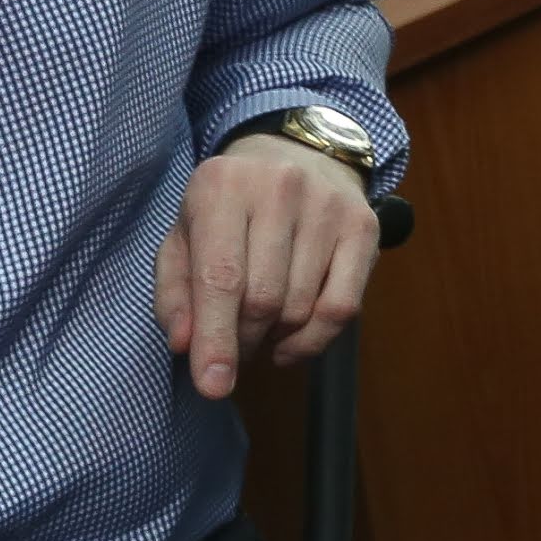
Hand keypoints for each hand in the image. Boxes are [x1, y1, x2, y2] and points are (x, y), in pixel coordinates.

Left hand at [153, 133, 378, 403]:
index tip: (213, 386)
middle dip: (244, 339)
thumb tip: (186, 345)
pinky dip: (314, 340)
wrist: (298, 153)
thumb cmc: (229, 207)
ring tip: (259, 333)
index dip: (216, 338)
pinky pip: (344, 306)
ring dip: (275, 338)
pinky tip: (291, 343)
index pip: (221, 277)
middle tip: (233, 347)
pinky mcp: (364, 226)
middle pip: (264, 298)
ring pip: (302, 306)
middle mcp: (280, 189)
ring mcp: (329, 206)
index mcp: (221, 187)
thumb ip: (176, 291)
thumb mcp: (185, 236)